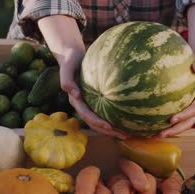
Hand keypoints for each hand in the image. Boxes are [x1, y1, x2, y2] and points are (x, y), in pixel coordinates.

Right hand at [38, 15, 127, 138]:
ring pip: (99, 121)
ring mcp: (89, 104)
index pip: (86, 115)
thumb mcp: (67, 67)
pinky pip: (104, 113)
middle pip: (94, 123)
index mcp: (75, 100)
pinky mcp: (95, 101)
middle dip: (108, 131)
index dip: (97, 122)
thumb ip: (66, 80)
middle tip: (124, 136)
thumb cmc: (70, 61)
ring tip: (128, 134)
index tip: (109, 126)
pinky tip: (126, 121)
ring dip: (112, 129)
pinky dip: (114, 119)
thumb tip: (74, 94)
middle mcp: (82, 105)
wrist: (72, 56)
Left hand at [159, 4, 194, 136]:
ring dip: (170, 129)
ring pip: (183, 121)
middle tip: (160, 134)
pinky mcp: (186, 102)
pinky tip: (150, 121)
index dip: (186, 115)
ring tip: (152, 135)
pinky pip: (176, 112)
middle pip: (189, 121)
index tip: (172, 119)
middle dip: (175, 130)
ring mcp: (193, 104)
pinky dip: (165, 118)